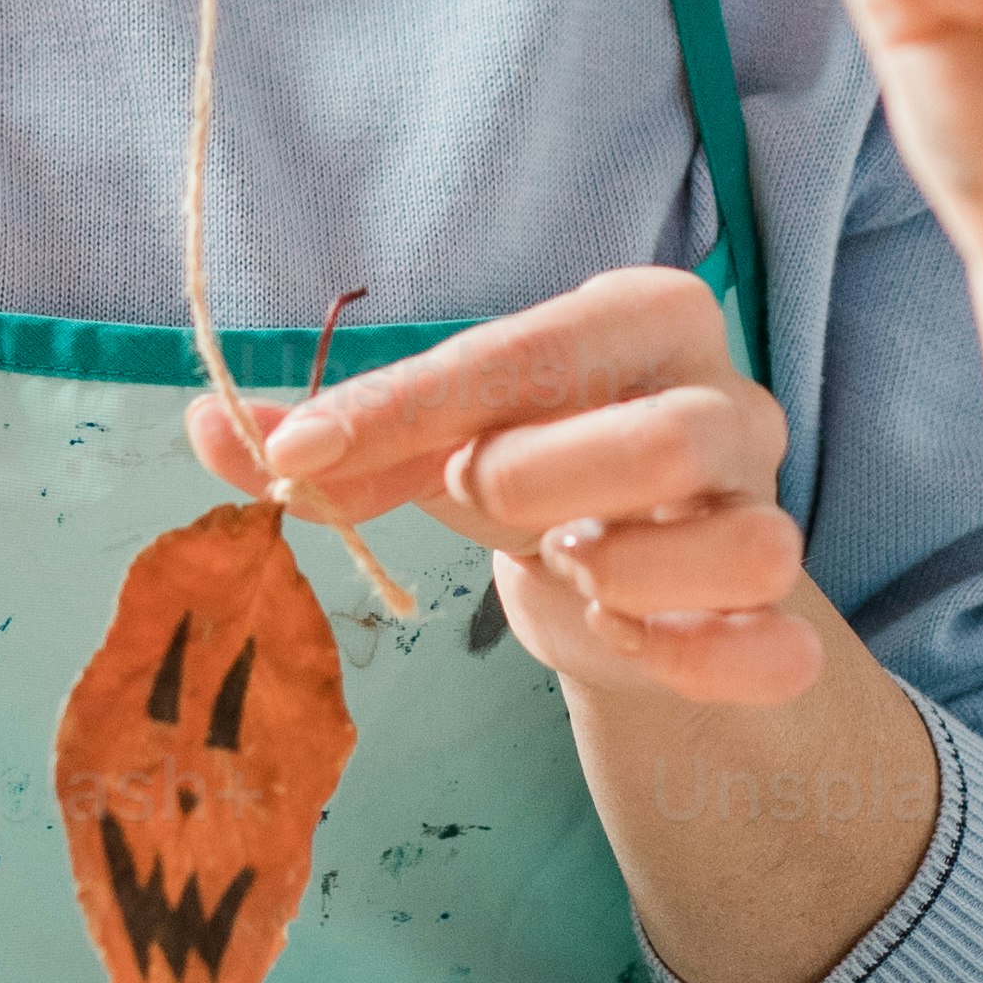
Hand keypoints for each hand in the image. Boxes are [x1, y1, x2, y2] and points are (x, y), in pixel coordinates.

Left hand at [199, 264, 831, 709]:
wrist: (617, 559)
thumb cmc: (523, 464)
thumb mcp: (425, 437)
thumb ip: (321, 433)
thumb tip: (203, 422)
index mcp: (640, 318)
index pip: (526, 353)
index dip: (400, 408)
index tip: (293, 456)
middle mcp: (727, 400)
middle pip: (671, 438)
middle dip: (541, 480)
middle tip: (479, 501)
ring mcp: (766, 510)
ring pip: (752, 545)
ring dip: (630, 575)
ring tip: (571, 569)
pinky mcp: (779, 616)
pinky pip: (779, 651)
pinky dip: (707, 664)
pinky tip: (630, 646)